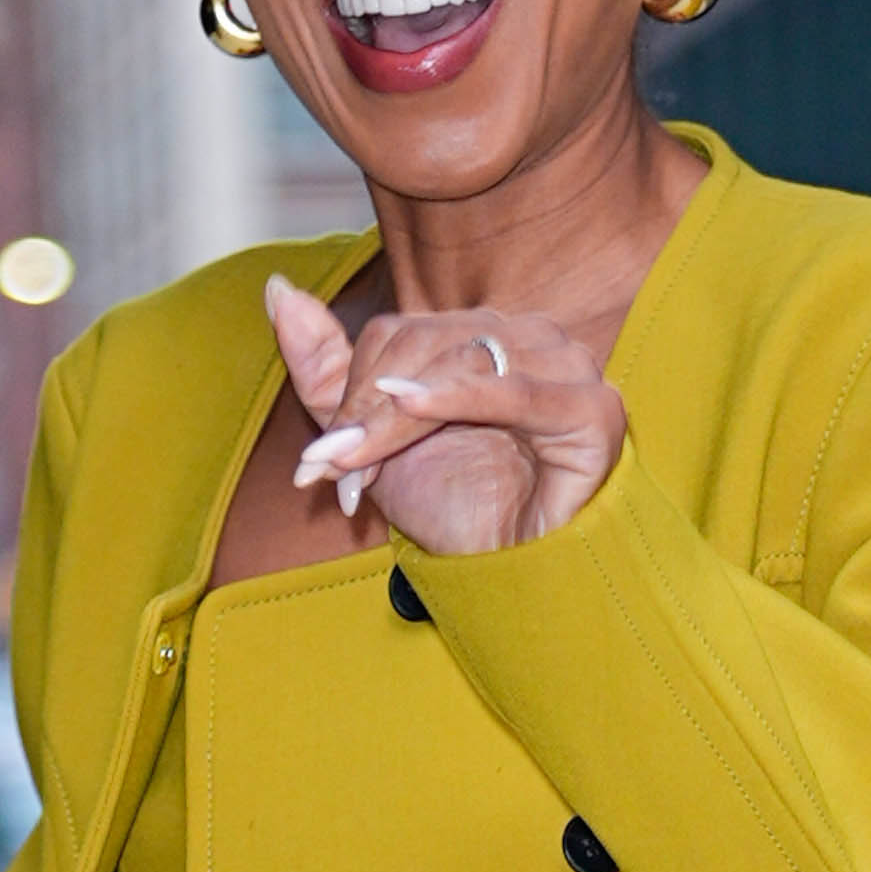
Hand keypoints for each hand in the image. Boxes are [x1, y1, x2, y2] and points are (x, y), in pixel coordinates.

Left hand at [266, 274, 626, 555]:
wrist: (513, 580)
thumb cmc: (456, 510)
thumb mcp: (372, 439)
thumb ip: (326, 368)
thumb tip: (277, 290)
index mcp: (484, 334)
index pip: (400, 334)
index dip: (355, 394)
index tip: (331, 462)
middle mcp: (529, 338)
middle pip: (423, 345)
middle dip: (369, 414)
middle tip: (338, 474)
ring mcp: (567, 367)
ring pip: (457, 363)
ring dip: (397, 423)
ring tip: (362, 474)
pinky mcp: (593, 409)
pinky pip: (513, 390)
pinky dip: (457, 397)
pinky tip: (410, 408)